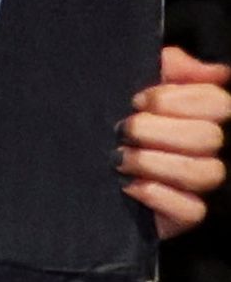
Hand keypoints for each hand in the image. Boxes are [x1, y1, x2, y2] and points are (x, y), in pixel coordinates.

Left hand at [123, 47, 230, 236]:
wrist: (66, 163)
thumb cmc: (105, 118)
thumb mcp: (129, 81)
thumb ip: (170, 66)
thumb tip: (217, 71)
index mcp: (196, 114)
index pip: (218, 102)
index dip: (177, 100)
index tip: (136, 100)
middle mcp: (203, 149)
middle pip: (209, 137)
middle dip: (157, 131)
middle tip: (122, 130)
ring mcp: (196, 185)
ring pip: (205, 172)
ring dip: (154, 162)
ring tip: (120, 158)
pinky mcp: (182, 215)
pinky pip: (192, 210)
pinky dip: (158, 196)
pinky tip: (130, 186)